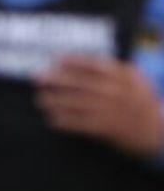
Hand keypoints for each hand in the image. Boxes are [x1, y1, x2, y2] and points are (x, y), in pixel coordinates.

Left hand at [37, 56, 163, 158]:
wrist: (159, 131)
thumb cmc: (141, 102)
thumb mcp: (134, 80)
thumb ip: (112, 69)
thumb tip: (79, 62)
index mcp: (121, 75)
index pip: (91, 63)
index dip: (71, 61)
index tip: (55, 60)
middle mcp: (114, 90)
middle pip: (78, 81)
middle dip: (55, 79)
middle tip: (37, 78)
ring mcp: (109, 109)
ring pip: (75, 102)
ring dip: (54, 100)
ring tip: (40, 99)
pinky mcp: (106, 127)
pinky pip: (79, 123)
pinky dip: (64, 120)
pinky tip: (52, 119)